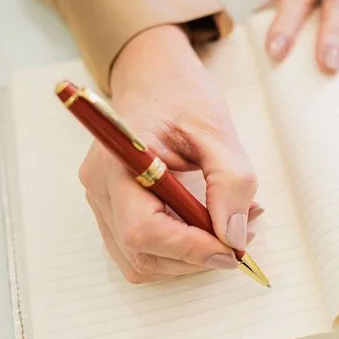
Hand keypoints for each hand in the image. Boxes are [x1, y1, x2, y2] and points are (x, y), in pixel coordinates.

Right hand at [80, 25, 261, 282]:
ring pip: (140, 260)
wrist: (152, 77)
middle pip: (141, 253)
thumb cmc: (180, 95)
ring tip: (225, 228)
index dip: (189, 249)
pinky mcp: (112, 211)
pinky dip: (176, 250)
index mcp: (119, 161)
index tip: (231, 249)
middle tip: (238, 238)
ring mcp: (101, 202)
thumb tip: (233, 237)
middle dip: (194, 257)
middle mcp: (100, 187)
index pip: (143, 229)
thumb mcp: (218, 131)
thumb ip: (231, 183)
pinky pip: (140, 250)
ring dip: (188, 258)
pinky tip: (204, 227)